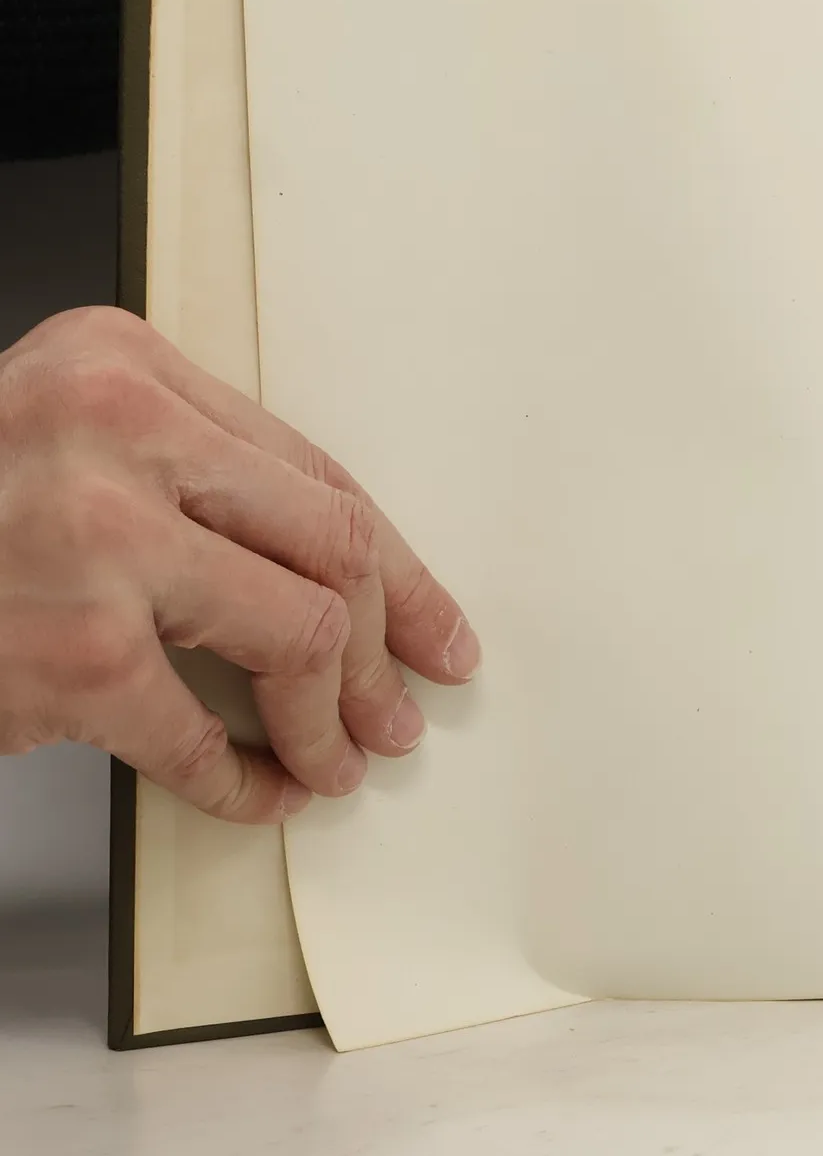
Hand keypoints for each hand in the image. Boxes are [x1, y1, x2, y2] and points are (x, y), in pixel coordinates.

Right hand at [0, 306, 478, 822]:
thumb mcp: (57, 436)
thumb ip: (181, 468)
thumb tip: (329, 566)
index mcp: (126, 365)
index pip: (312, 469)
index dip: (392, 557)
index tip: (431, 617)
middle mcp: (120, 431)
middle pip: (331, 542)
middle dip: (390, 636)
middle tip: (409, 699)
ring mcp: (96, 540)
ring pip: (299, 630)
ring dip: (334, 714)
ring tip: (343, 758)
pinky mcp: (70, 652)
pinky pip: (201, 730)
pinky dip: (243, 777)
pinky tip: (257, 791)